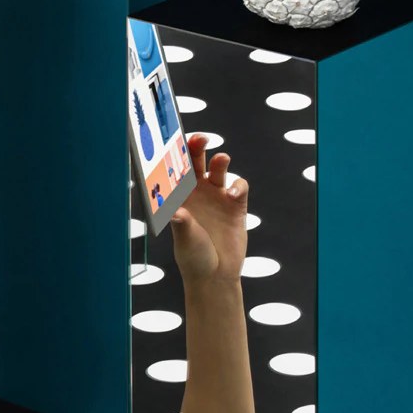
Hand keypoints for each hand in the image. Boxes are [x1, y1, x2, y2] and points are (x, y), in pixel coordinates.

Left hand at [170, 132, 247, 285]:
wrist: (216, 274)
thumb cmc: (193, 256)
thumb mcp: (184, 239)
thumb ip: (181, 223)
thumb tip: (174, 211)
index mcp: (177, 196)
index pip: (174, 169)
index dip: (173, 155)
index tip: (173, 143)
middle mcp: (196, 192)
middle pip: (196, 162)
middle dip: (197, 147)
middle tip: (200, 139)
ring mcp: (216, 197)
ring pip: (218, 169)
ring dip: (219, 161)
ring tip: (221, 160)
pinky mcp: (236, 206)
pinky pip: (239, 187)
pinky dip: (238, 186)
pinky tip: (234, 194)